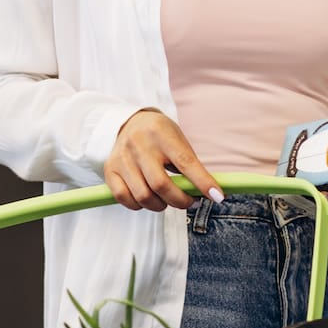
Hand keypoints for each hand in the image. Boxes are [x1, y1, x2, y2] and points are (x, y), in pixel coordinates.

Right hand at [104, 109, 222, 211]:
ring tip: (167, 201)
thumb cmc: (160, 135)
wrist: (129, 122)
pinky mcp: (110, 170)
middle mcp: (140, 145)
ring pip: (143, 196)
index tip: (217, 196)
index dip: (202, 182)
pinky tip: (148, 199)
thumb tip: (209, 192)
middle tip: (189, 202)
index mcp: (162, 134)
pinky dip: (139, 205)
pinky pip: (124, 198)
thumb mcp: (177, 139)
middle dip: (180, 201)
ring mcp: (122, 158)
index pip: (186, 162)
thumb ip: (189, 163)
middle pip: (161, 185)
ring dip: (160, 206)